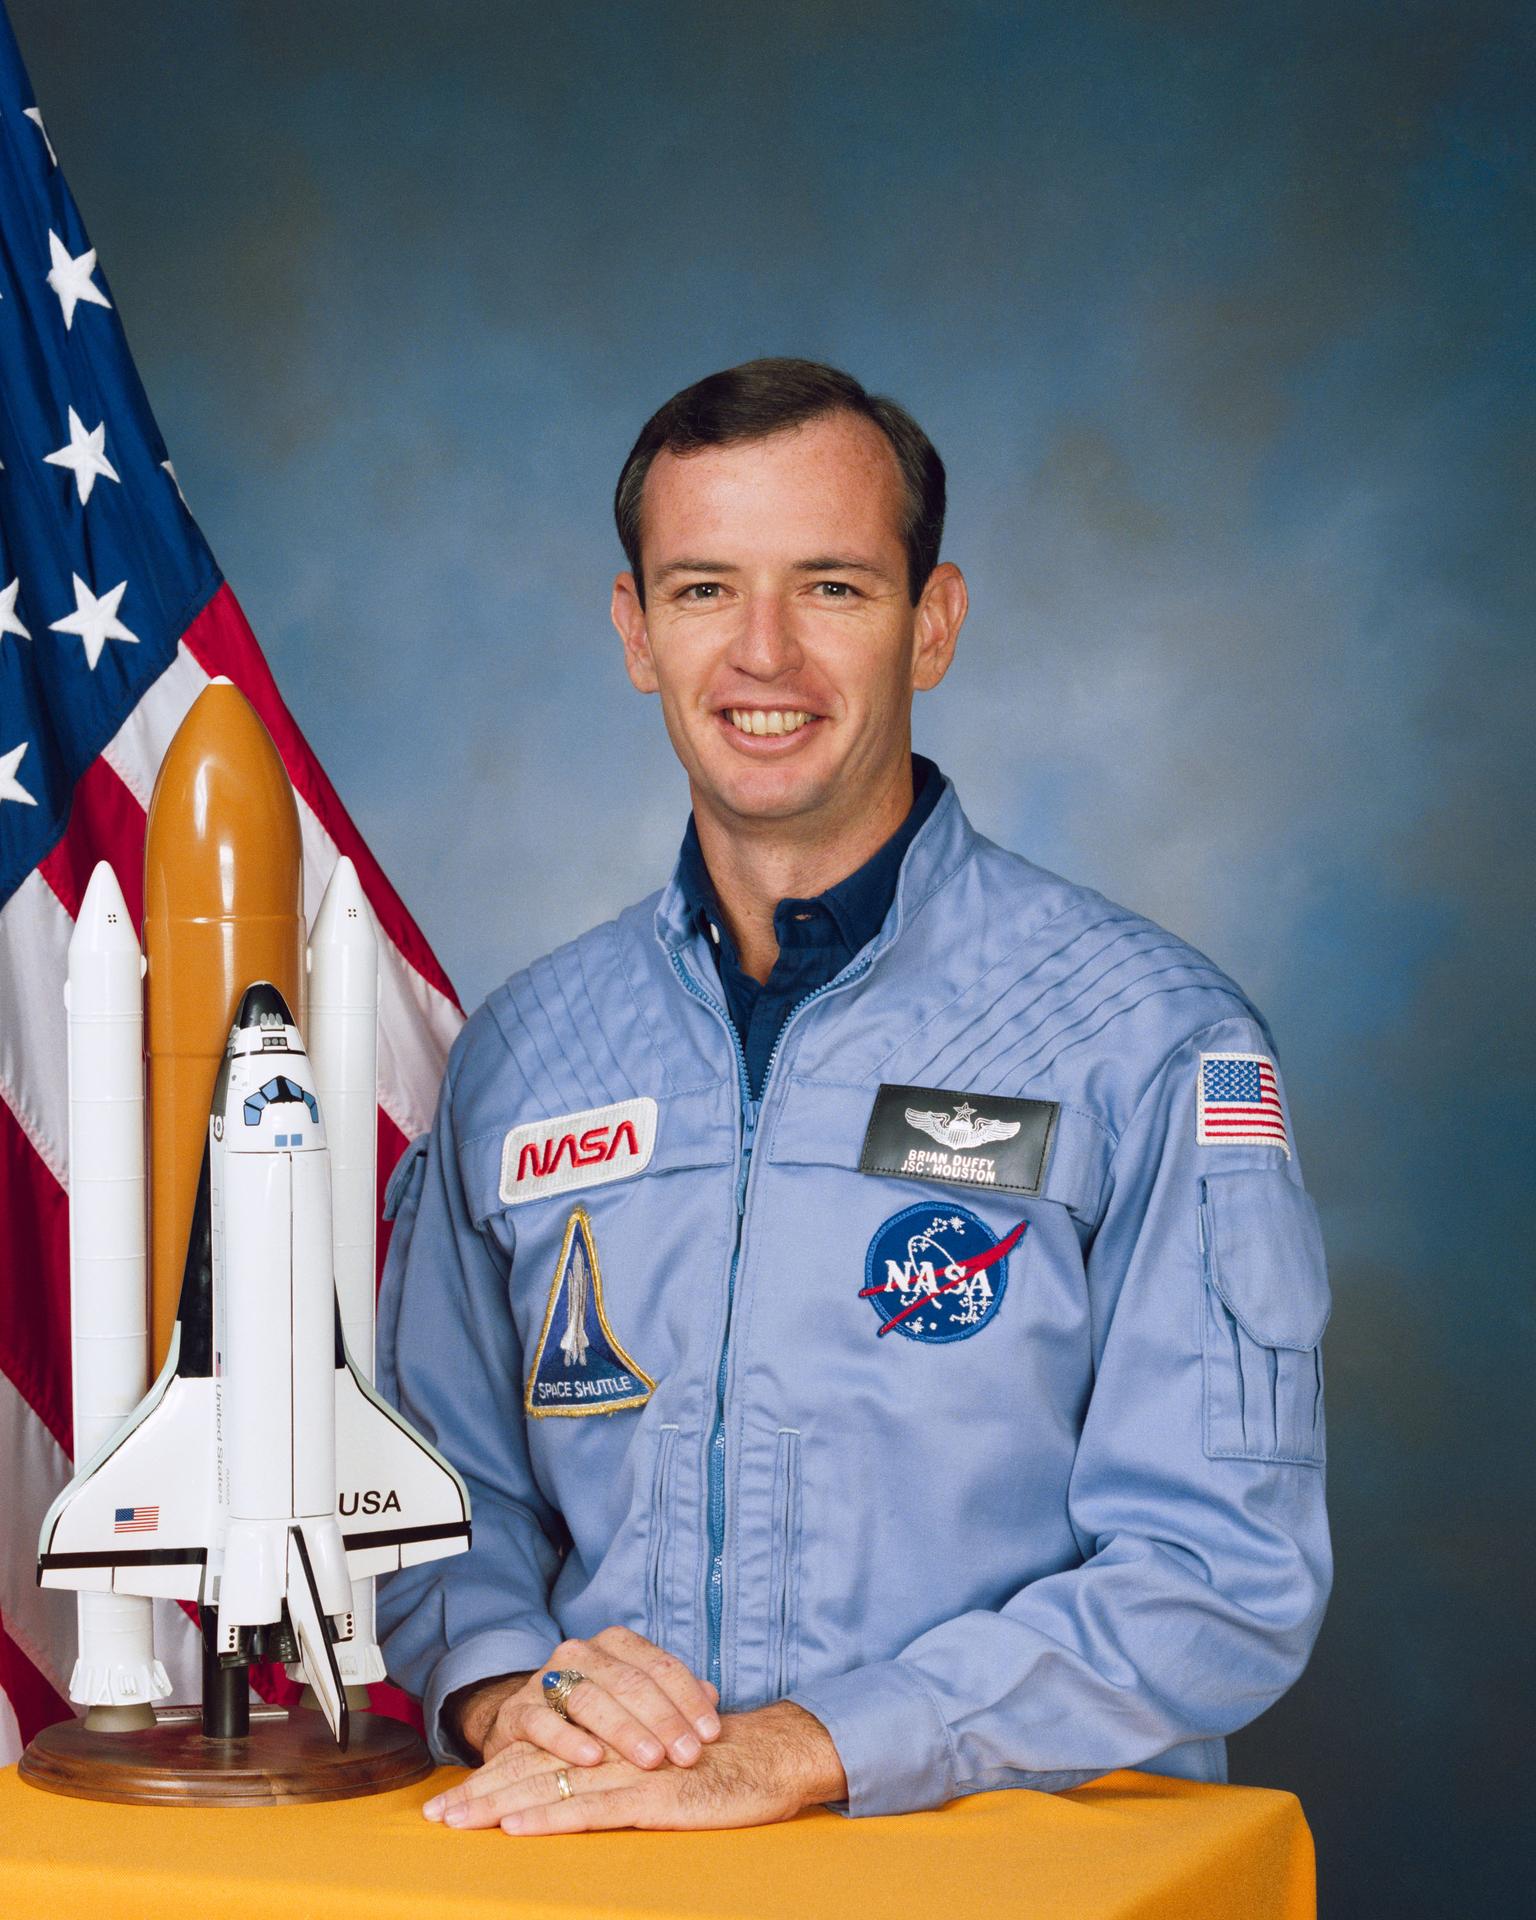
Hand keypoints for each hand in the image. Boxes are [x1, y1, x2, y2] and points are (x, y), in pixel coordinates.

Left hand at [426, 1702, 846, 1833]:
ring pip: (551, 1784)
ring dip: (498, 1804)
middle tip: (434, 1815)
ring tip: (457, 1821)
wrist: (771, 1756)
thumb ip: (618, 1763)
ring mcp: (629, 1768)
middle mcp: (612, 1744)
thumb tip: (576, 1781)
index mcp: (608, 1735)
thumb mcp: (657, 1759)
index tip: (449, 1800)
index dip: (493, 1775)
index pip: (540, 1754)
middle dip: (480, 1792)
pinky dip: (550, 1816)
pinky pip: (591, 1806)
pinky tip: (516, 1825)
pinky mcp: (651, 1795)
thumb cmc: (716, 1762)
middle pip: (533, 1766)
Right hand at [447, 1627, 721, 1774]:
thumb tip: (713, 1695)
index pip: (661, 1666)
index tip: (712, 1734)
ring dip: (625, 1731)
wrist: (527, 1723)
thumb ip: (673, 1696)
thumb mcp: (636, 1701)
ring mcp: (546, 1679)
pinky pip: (544, 1722)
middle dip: (664, 1720)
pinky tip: (594, 1759)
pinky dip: (569, 1740)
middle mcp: (581, 1653)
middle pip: (630, 1683)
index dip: (689, 1700)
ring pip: (591, 1699)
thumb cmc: (596, 1714)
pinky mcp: (519, 1711)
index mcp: (615, 1644)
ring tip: (652, 1759)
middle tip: (688, 1754)